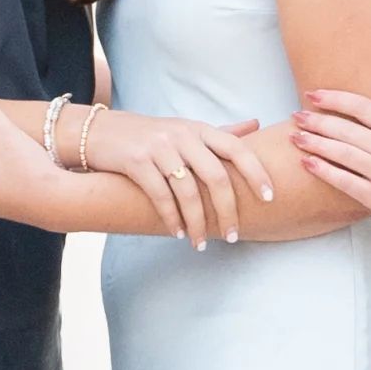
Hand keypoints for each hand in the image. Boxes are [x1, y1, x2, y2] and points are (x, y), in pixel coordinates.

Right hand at [69, 104, 270, 248]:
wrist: (100, 132)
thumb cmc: (150, 135)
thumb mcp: (186, 129)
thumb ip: (220, 132)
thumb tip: (255, 125)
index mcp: (199, 129)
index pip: (236, 148)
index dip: (256, 172)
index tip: (270, 198)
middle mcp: (182, 135)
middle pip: (215, 175)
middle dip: (227, 209)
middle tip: (233, 235)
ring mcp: (158, 147)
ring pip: (187, 190)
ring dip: (197, 222)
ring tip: (200, 243)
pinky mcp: (136, 161)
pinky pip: (160, 195)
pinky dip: (171, 218)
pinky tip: (177, 233)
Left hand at [292, 69, 370, 240]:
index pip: (365, 108)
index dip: (337, 99)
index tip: (314, 94)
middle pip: (348, 131)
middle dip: (318, 121)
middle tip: (296, 115)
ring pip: (343, 155)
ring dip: (316, 144)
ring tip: (296, 136)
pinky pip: (345, 182)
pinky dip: (325, 171)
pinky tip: (307, 162)